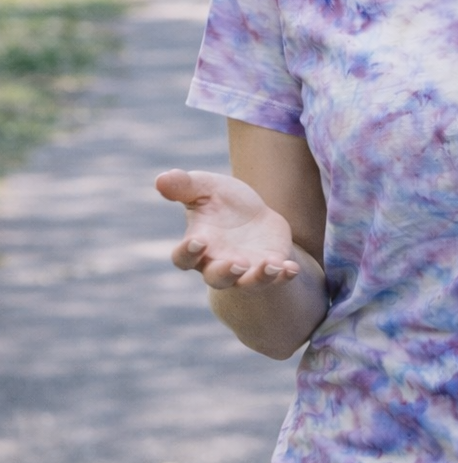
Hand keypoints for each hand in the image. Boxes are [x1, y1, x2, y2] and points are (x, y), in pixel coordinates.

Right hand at [155, 169, 301, 289]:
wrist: (254, 215)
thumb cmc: (222, 202)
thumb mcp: (206, 188)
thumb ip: (185, 186)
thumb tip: (161, 178)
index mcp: (198, 246)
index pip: (184, 258)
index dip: (188, 252)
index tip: (198, 241)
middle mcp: (219, 264)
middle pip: (216, 278)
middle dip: (225, 273)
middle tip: (236, 263)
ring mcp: (246, 270)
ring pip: (248, 283)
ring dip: (259, 277)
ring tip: (270, 265)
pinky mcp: (270, 267)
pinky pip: (277, 278)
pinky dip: (284, 275)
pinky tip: (291, 268)